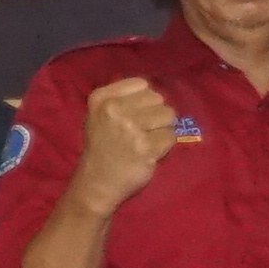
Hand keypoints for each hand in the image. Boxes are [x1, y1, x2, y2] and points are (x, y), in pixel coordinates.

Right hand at [75, 73, 188, 210]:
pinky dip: (164, 146)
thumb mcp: (99, 114)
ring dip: (162, 129)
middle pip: (158, 99)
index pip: (142, 84)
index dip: (145, 100)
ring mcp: (130, 128)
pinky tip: (149, 153)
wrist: (97, 183)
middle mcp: (114, 109)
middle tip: (142, 131)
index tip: (136, 115)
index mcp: (101, 98)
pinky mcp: (146, 147)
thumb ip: (122, 97)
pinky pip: (171, 136)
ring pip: (168, 115)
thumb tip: (154, 91)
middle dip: (155, 115)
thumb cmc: (102, 147)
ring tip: (146, 141)